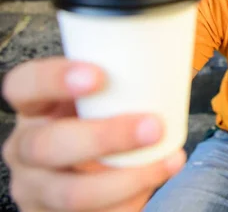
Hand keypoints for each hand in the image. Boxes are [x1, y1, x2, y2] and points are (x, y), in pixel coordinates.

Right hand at [1, 57, 185, 211]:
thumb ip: (120, 85)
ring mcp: (37, 188)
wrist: (90, 174)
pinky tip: (155, 183)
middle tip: (152, 126)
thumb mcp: (99, 102)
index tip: (98, 75)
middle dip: (105, 137)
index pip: (24, 86)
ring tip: (169, 162)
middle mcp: (26, 148)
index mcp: (34, 108)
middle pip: (48, 145)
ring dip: (127, 179)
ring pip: (72, 193)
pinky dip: (130, 202)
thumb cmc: (100, 123)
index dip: (54, 79)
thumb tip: (174, 59)